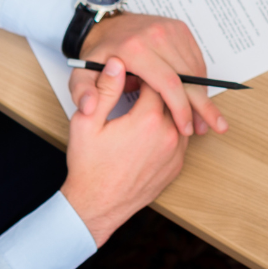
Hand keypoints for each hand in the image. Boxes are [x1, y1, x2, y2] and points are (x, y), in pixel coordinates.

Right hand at [60, 58, 187, 245]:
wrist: (96, 206)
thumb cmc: (89, 166)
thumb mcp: (86, 122)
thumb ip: (105, 89)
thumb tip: (117, 63)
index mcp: (148, 119)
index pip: (157, 80)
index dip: (144, 73)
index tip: (133, 73)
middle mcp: (168, 135)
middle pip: (173, 97)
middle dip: (158, 88)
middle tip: (140, 88)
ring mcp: (175, 153)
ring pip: (180, 116)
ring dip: (168, 108)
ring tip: (146, 106)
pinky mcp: (177, 166)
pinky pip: (180, 137)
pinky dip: (171, 128)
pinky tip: (152, 128)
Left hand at [72, 13, 228, 137]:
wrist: (107, 23)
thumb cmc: (98, 54)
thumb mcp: (81, 74)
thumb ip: (83, 92)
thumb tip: (89, 108)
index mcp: (135, 49)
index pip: (168, 83)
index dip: (181, 109)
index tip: (186, 129)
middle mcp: (156, 35)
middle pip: (189, 78)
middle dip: (203, 106)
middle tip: (216, 127)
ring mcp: (171, 30)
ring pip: (196, 69)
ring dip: (204, 96)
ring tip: (208, 119)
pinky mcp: (180, 29)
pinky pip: (196, 59)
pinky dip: (200, 81)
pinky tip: (200, 99)